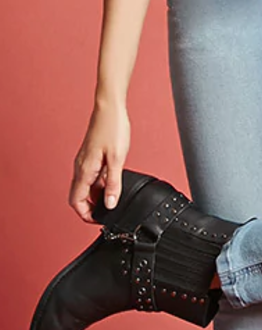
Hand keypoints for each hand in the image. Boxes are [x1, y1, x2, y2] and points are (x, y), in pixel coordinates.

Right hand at [69, 97, 130, 222]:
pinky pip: (90, 177)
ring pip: (85, 187)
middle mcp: (81, 167)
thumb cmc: (113, 129)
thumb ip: (113, 184)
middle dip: (90, 208)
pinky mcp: (90, 156)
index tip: (98, 220)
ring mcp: (85, 162)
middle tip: (106, 213)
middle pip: (78, 196)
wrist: (110, 108)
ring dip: (95, 196)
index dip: (85, 215)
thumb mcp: (117, 160)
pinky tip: (112, 182)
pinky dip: (98, 185)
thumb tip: (110, 204)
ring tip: (112, 198)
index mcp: (84, 170)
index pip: (76, 201)